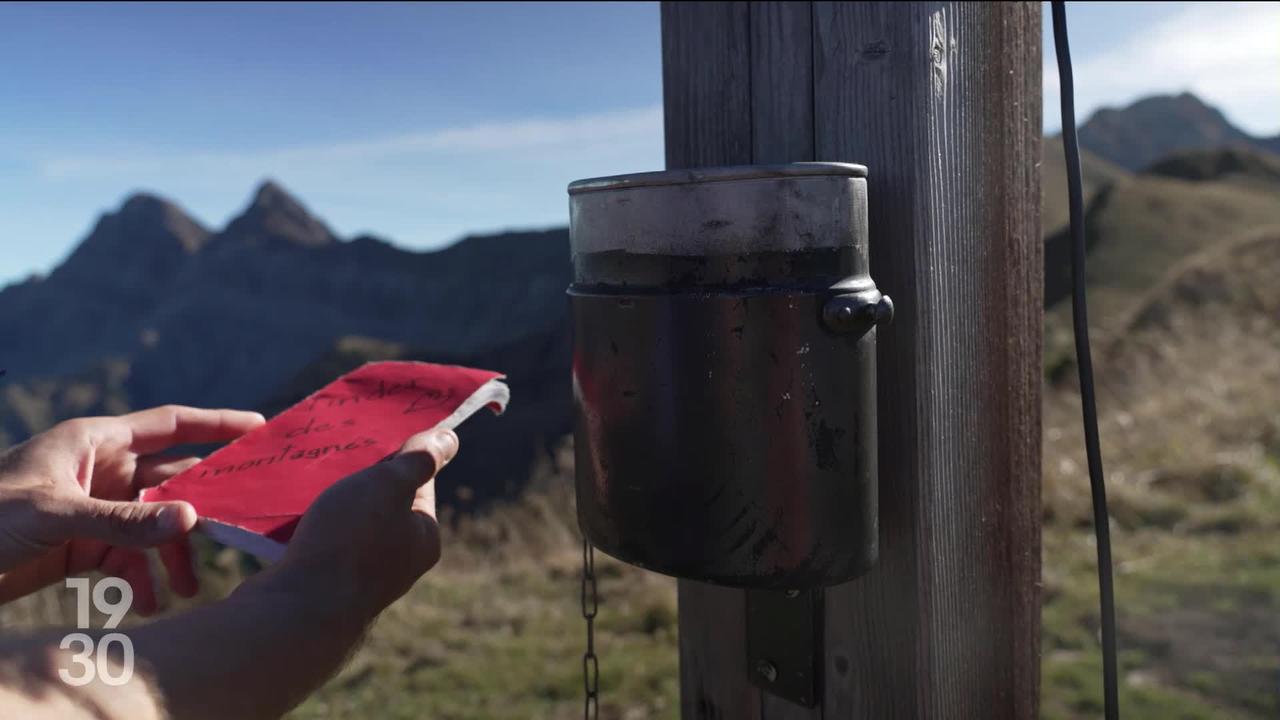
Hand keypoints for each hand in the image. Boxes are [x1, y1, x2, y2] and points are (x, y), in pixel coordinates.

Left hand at [0, 405, 264, 611]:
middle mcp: (101, 471)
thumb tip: (192, 521)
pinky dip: (142, 579)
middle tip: (244, 521)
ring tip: (185, 589)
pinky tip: (146, 603)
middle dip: (204, 505)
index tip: (260, 429)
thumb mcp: (56, 513)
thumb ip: (125, 521)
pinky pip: (129, 557)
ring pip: (154, 526)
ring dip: (172, 555)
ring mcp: (94, 508)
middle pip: (172, 480)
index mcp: (95, 442)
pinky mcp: (82, 545)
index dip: (217, 424)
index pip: (170, 425)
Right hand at [266, 427, 458, 620]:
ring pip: (347, 522)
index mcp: (423, 538)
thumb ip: (419, 461)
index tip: (372, 433)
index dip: (396, 454)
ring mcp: (360, 576)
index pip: (418, 482)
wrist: (296, 612)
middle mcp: (398, 561)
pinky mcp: (324, 585)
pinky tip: (288, 508)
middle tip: (335, 451)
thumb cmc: (351, 542)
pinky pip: (321, 542)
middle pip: (381, 502)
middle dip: (358, 477)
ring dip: (329, 498)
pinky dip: (308, 524)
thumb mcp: (390, 486)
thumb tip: (449, 438)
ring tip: (308, 475)